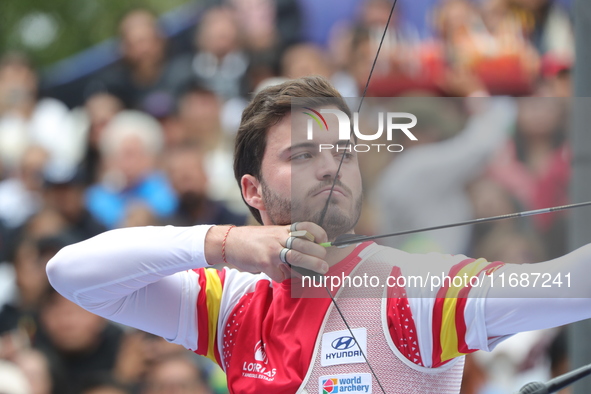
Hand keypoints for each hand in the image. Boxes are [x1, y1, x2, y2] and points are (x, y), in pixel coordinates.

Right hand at [205, 223, 327, 281]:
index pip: (306, 226)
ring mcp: (273, 250)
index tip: (325, 241)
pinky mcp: (265, 263)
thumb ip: (286, 240)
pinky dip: (283, 278)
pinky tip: (279, 275)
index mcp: (283, 229)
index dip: (318, 233)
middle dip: (319, 256)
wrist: (230, 242)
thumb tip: (307, 252)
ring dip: (311, 267)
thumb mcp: (272, 234)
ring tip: (320, 273)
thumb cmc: (253, 240)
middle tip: (324, 265)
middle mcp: (279, 237)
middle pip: (305, 245)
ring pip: (298, 259)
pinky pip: (281, 274)